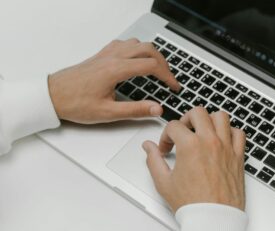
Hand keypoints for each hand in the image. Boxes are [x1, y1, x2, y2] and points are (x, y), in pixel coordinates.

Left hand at [48, 38, 180, 123]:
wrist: (52, 95)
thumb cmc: (75, 103)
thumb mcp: (108, 113)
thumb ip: (135, 110)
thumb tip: (156, 109)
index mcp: (116, 70)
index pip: (152, 66)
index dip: (167, 76)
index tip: (173, 86)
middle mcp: (113, 57)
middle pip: (148, 49)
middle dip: (163, 63)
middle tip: (169, 77)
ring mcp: (107, 54)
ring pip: (137, 43)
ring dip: (151, 53)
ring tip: (157, 68)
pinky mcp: (101, 55)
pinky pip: (125, 44)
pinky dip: (137, 49)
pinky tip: (136, 60)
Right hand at [143, 107, 246, 211]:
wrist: (213, 218)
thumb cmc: (192, 204)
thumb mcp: (164, 182)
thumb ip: (153, 160)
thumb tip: (148, 147)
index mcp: (190, 146)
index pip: (174, 126)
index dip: (165, 136)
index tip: (166, 147)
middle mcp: (210, 142)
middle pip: (198, 112)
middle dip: (186, 119)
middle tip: (183, 132)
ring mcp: (226, 147)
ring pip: (221, 117)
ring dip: (210, 120)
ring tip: (202, 130)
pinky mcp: (238, 156)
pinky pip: (239, 133)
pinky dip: (231, 132)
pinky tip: (222, 139)